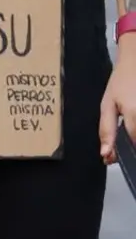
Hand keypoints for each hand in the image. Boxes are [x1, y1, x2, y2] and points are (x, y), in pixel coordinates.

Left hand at [99, 37, 135, 163]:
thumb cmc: (121, 81)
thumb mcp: (107, 105)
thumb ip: (106, 130)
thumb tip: (106, 153)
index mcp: (134, 112)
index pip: (134, 141)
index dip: (126, 152)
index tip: (115, 157)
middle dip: (133, 143)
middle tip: (125, 127)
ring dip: (134, 132)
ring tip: (129, 118)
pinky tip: (133, 119)